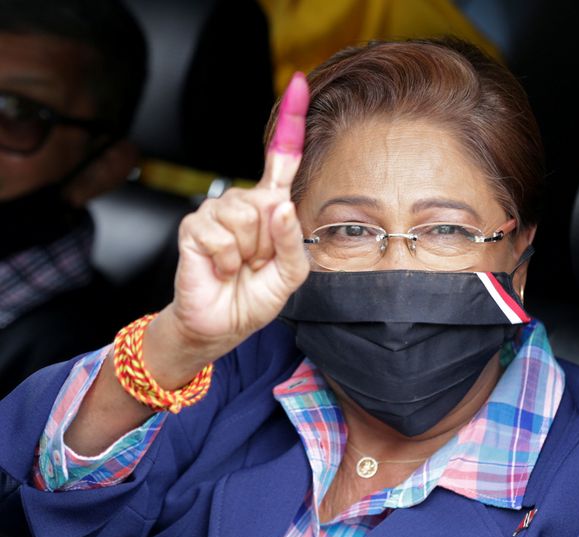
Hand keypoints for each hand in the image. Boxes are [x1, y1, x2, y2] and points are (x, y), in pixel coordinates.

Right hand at [165, 72, 310, 361]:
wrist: (222, 324)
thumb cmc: (256, 296)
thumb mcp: (290, 274)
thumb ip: (291, 241)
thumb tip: (279, 204)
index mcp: (271, 209)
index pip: (282, 161)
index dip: (291, 124)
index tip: (300, 85)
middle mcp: (244, 203)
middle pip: (268, 201)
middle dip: (268, 243)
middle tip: (256, 263)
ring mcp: (215, 212)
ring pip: (245, 216)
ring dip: (247, 253)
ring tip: (238, 266)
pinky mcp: (193, 226)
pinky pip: (220, 234)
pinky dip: (226, 260)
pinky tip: (221, 268)